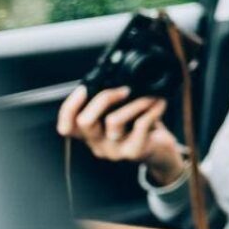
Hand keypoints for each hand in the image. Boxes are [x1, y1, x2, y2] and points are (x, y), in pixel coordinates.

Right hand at [57, 86, 183, 183]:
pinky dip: (152, 109)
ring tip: (149, 97)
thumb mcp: (122, 115)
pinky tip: (159, 104)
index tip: (84, 89)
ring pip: (113, 121)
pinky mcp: (134, 151)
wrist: (162, 151)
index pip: (67, 126)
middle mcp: (98, 144)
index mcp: (91, 134)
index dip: (70, 107)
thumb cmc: (141, 128)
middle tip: (124, 90)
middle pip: (84, 121)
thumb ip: (111, 103)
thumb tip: (111, 77)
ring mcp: (114, 150)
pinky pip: (140, 124)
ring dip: (135, 102)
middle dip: (103, 98)